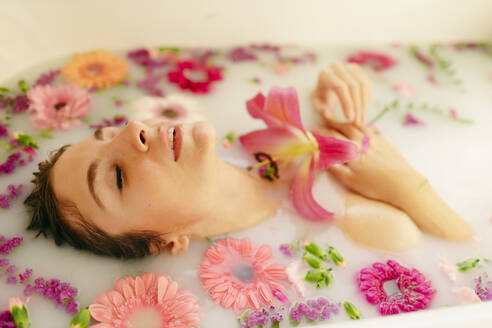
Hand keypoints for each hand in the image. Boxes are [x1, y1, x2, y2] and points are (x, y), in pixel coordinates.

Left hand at [311, 62, 371, 125]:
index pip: (340, 87)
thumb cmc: (320, 98)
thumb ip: (321, 110)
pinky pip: (367, 85)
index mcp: (325, 74)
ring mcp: (349, 67)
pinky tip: (364, 112)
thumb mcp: (317, 105)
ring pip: (363, 85)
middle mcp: (338, 67)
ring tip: (362, 120)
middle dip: (357, 106)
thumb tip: (329, 115)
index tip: (350, 119)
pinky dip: (367, 99)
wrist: (325, 87)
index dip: (347, 103)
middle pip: (353, 86)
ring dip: (364, 104)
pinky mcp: (359, 71)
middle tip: (358, 122)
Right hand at [314, 122, 472, 240]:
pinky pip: (368, 128)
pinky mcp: (383, 141)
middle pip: (342, 129)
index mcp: (350, 150)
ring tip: (337, 124)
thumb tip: (321, 158)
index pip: (331, 138)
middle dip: (330, 126)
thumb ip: (335, 167)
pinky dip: (359, 125)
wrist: (403, 183)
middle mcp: (360, 140)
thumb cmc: (375, 186)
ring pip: (355, 126)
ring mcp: (373, 139)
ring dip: (344, 123)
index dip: (320, 134)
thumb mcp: (350, 181)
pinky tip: (358, 127)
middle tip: (321, 126)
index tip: (311, 133)